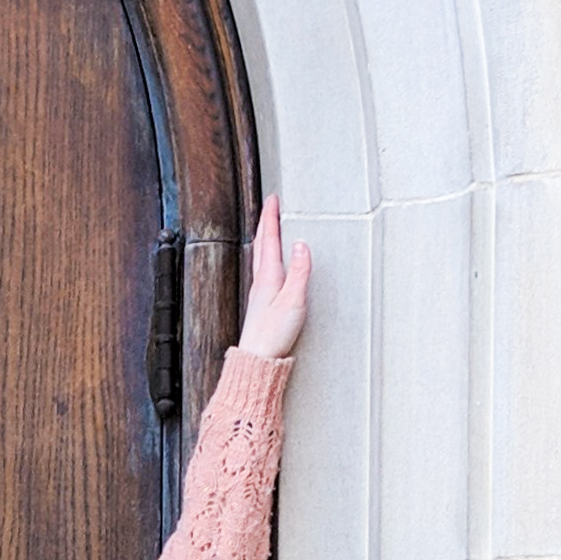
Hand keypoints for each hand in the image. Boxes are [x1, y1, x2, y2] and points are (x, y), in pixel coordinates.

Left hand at [236, 196, 311, 364]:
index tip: (273, 199)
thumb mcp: (293, 301)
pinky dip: (266, 256)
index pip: (269, 239)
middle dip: (266, 223)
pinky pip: (263, 269)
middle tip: (270, 207)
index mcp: (268, 276)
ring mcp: (259, 292)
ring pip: (260, 256)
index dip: (271, 217)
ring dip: (264, 238)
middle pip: (261, 244)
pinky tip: (270, 263)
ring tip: (269, 227)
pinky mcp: (261, 302)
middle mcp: (260, 281)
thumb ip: (299, 272)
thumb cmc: (273, 335)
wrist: (258, 359)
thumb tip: (302, 245)